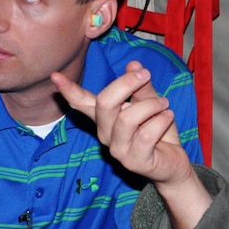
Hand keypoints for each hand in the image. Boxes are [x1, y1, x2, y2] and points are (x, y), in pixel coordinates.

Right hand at [52, 61, 192, 186]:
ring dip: (150, 105)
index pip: (82, 103)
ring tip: (164, 104)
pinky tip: (168, 116)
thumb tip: (134, 65)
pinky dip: (161, 120)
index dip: (69, 90)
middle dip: (126, 83)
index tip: (55, 76)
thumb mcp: (150, 103)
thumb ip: (141, 87)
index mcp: (105, 118)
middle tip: (145, 74)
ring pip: (127, 118)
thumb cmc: (158, 131)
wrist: (174, 162)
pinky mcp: (135, 162)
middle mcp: (106, 134)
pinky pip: (146, 135)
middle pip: (105, 103)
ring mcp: (118, 150)